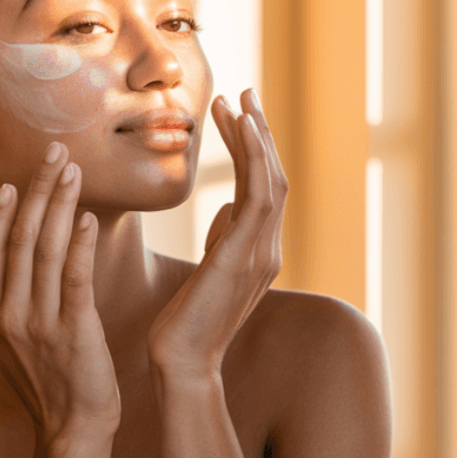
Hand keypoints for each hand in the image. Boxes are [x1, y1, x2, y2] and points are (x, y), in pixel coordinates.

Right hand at [0, 142, 119, 441]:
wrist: (71, 430)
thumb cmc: (50, 380)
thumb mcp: (16, 338)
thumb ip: (12, 298)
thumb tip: (18, 256)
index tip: (11, 179)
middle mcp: (6, 314)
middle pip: (18, 237)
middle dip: (36, 189)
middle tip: (53, 152)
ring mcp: (36, 323)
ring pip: (45, 249)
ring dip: (59, 203)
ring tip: (72, 170)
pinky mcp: (71, 331)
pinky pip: (73, 278)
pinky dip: (78, 243)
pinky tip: (86, 217)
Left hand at [147, 89, 287, 379]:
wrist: (181, 364)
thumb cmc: (184, 324)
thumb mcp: (207, 272)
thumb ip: (223, 239)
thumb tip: (228, 208)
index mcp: (259, 252)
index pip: (264, 189)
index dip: (254, 149)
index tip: (237, 114)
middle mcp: (268, 249)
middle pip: (275, 177)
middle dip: (260, 132)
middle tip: (243, 92)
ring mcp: (262, 253)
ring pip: (272, 179)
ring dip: (256, 136)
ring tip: (238, 100)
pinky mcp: (245, 256)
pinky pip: (259, 195)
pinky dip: (254, 157)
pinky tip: (240, 128)